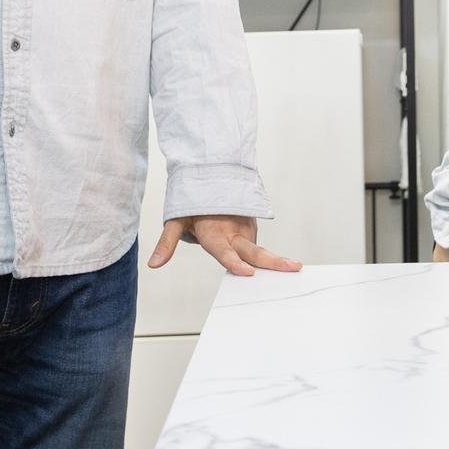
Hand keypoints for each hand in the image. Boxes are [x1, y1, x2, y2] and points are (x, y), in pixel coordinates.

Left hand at [151, 216, 301, 277]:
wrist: (211, 175)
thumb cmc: (193, 202)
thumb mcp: (175, 220)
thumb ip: (167, 243)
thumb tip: (153, 265)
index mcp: (215, 232)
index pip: (224, 251)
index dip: (234, 262)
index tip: (247, 273)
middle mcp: (233, 232)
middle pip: (254, 251)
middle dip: (273, 261)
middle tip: (293, 267)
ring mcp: (245, 229)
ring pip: (257, 249)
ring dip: (274, 261)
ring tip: (294, 268)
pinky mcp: (251, 228)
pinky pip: (256, 246)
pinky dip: (266, 257)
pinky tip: (281, 266)